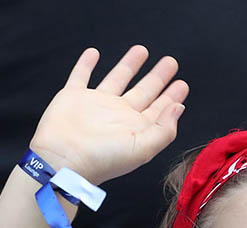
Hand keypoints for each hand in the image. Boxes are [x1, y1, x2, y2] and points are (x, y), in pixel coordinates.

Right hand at [29, 45, 188, 185]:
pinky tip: (93, 53)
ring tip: (142, 50)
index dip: (171, 97)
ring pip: (116, 78)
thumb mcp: (143, 148)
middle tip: (171, 63)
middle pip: (143, 91)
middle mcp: (118, 115)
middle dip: (158, 77)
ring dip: (129, 65)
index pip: (158, 109)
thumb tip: (178, 108)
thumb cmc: (103, 159)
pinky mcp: (73, 97)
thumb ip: (164, 129)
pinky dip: (85, 64)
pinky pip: (80, 76)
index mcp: (135, 128)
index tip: (182, 84)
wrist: (64, 159)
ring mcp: (96, 105)